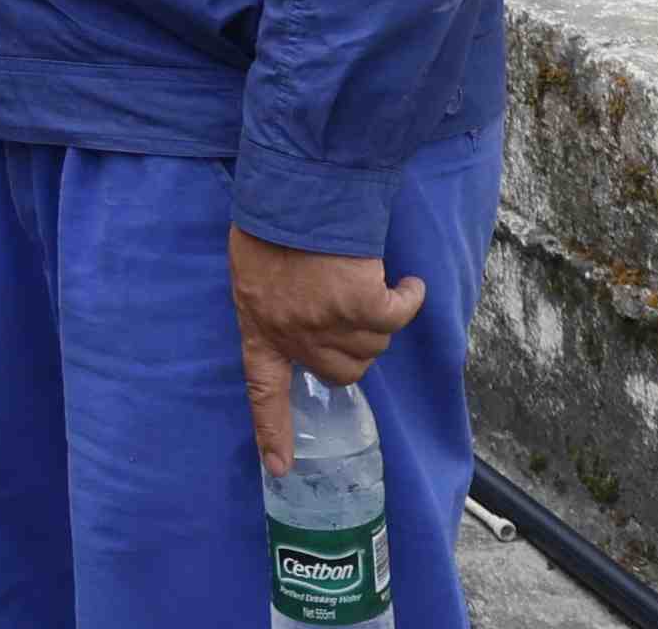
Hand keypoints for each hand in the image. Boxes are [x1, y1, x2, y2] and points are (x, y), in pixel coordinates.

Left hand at [225, 225, 426, 475]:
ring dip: (379, 319)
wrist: (294, 189)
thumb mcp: (250, 270)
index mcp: (259, 327)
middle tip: (352, 312)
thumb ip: (270, 303)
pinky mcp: (363, 304)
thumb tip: (297, 320)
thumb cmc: (269, 221)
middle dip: (353, 348)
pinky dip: (407, 299)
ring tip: (366, 281)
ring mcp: (330, 324)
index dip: (273, 431)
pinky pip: (397, 316)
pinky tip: (406, 283)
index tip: (280, 468)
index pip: (263, 391)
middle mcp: (295, 334)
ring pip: (373, 346)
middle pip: (341, 371)